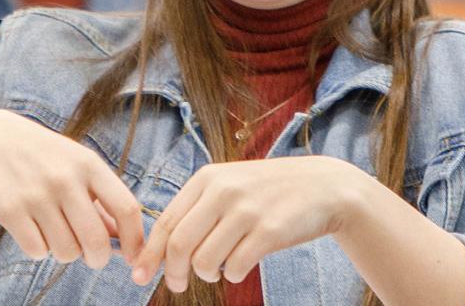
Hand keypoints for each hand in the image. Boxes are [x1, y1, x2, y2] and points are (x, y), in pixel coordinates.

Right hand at [0, 109, 146, 268]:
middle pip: (96, 241)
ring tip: (55, 233)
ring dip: (64, 252)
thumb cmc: (43, 157)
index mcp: (88, 164)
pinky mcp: (10, 209)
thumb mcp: (76, 166)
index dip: (135, 240)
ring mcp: (36, 194)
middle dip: (98, 259)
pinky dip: (39, 249)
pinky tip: (33, 230)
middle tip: (92, 257)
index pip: (126, 208)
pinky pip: (37, 251)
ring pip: (66, 252)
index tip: (133, 258)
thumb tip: (123, 243)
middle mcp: (64, 178)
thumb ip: (101, 201)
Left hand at [131, 156, 371, 291]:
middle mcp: (223, 191)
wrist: (325, 187)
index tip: (139, 275)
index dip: (149, 253)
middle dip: (172, 273)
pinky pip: (236, 267)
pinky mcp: (270, 231)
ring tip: (217, 270)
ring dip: (206, 275)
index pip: (166, 222)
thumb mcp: (230, 184)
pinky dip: (233, 275)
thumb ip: (198, 208)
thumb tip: (160, 247)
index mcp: (207, 178)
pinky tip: (240, 267)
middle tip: (177, 285)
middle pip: (179, 244)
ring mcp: (247, 210)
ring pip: (205, 260)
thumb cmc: (269, 192)